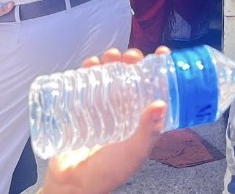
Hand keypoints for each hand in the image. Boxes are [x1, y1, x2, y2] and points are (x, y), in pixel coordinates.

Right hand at [42, 47, 169, 193]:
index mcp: (141, 120)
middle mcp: (125, 111)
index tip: (162, 53)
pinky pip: (86, 84)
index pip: (155, 88)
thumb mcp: (134, 153)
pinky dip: (88, 70)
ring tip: (110, 57)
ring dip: (111, 61)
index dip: (160, 69)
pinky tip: (90, 64)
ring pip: (110, 76)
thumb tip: (161, 104)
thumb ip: (148, 132)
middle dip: (133, 61)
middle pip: (132, 77)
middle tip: (131, 57)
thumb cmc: (107, 174)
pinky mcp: (83, 108)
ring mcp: (104, 109)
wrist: (71, 186)